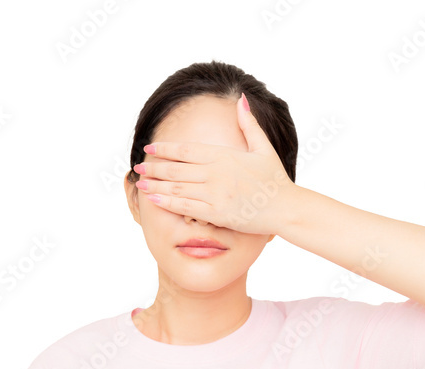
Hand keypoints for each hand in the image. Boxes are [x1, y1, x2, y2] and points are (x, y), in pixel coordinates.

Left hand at [132, 93, 300, 236]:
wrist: (287, 208)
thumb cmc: (275, 179)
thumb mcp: (263, 147)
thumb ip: (248, 124)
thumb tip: (241, 98)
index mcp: (224, 156)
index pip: (186, 150)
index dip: (165, 149)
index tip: (149, 147)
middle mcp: (216, 173)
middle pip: (176, 168)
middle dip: (154, 167)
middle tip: (137, 167)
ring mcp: (215, 194)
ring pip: (177, 187)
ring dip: (156, 184)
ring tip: (140, 182)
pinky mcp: (217, 213)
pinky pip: (186, 207)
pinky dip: (167, 202)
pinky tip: (153, 199)